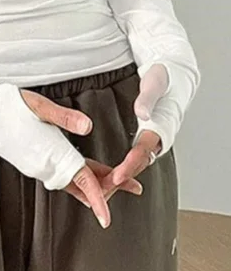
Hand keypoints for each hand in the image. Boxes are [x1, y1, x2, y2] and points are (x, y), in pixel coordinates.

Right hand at [20, 89, 143, 227]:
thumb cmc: (8, 107)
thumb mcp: (38, 106)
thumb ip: (64, 117)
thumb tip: (89, 127)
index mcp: (51, 153)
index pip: (81, 180)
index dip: (98, 198)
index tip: (107, 219)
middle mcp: (45, 166)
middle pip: (83, 185)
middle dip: (110, 188)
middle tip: (136, 186)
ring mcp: (38, 167)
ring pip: (73, 182)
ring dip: (97, 183)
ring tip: (120, 181)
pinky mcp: (33, 164)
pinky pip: (62, 177)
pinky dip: (81, 179)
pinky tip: (89, 173)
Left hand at [100, 63, 167, 196]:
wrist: (172, 77)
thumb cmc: (163, 79)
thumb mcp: (155, 84)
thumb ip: (147, 99)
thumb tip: (143, 114)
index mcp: (160, 127)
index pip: (143, 151)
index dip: (129, 165)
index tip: (116, 176)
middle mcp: (156, 138)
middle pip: (137, 165)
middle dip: (119, 180)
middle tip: (101, 193)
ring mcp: (150, 140)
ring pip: (134, 165)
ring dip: (118, 179)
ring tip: (98, 193)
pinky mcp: (143, 139)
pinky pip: (131, 159)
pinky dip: (119, 170)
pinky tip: (103, 177)